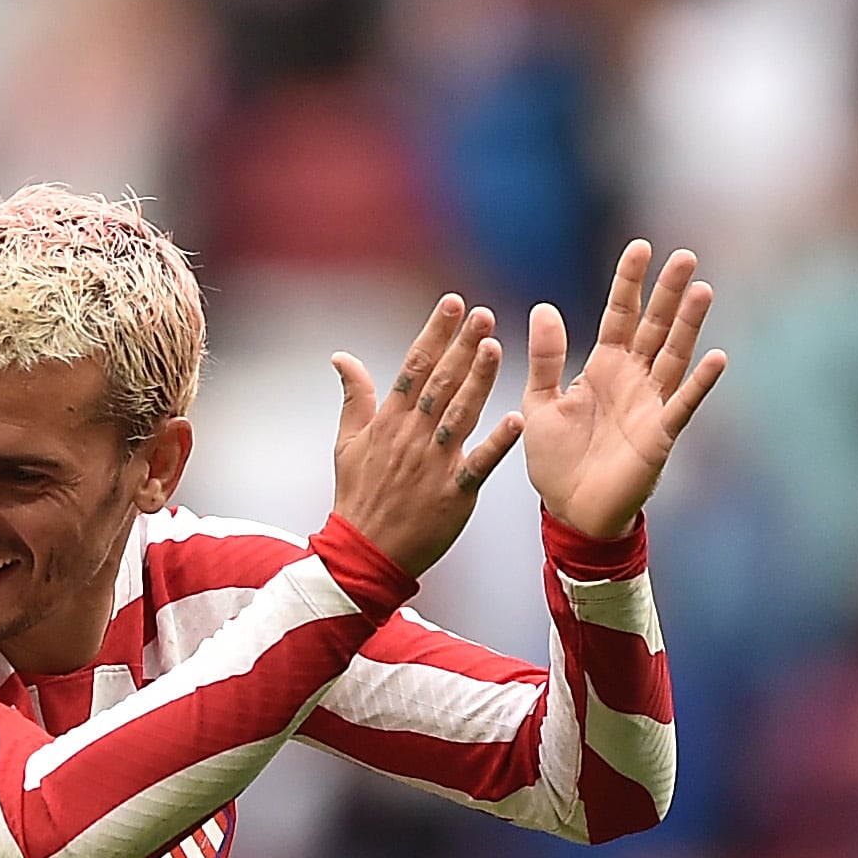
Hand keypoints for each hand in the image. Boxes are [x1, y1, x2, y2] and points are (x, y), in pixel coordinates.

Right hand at [327, 294, 527, 582]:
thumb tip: (341, 357)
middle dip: (461, 347)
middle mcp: (412, 437)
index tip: (453, 304)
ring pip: (459, 414)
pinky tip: (516, 419)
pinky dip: (496, 444)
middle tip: (483, 315)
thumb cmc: (358, 497)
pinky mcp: (453, 494)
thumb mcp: (346, 444)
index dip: (434, 333)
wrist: (365, 553)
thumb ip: (354, 397)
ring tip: (496, 347)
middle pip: (440, 383)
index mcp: (388, 422)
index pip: (413, 367)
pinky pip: (478, 465)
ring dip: (478, 381)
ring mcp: (433, 465)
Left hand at [520, 243, 726, 539]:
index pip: (619, 315)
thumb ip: (546, 358)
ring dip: (689, 325)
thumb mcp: (539, 404)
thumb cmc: (555, 462)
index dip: (629, 284)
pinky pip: (682, 404)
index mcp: (602, 367)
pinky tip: (717, 357)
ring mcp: (649, 404)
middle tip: (684, 256)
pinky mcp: (659, 434)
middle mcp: (632, 379)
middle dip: (668, 292)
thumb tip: (544, 308)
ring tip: (702, 289)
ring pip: (673, 355)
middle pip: (654, 326)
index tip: (639, 248)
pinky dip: (699, 383)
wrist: (569, 513)